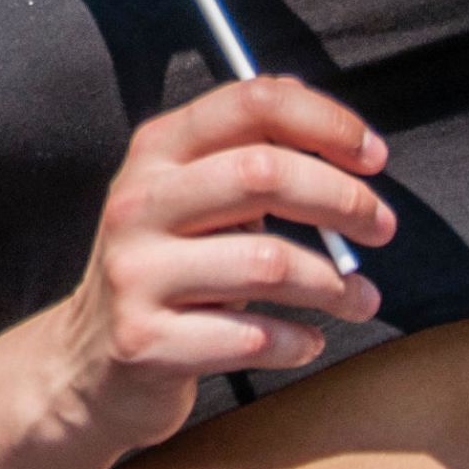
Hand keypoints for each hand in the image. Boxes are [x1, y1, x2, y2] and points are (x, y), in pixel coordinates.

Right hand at [56, 77, 393, 450]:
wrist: (87, 363)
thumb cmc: (165, 271)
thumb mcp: (186, 198)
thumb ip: (242, 154)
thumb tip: (320, 115)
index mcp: (155, 153)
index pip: (249, 104)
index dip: (324, 122)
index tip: (373, 156)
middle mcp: (138, 203)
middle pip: (263, 173)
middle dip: (343, 200)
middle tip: (381, 228)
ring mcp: (136, 273)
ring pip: (269, 262)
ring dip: (334, 283)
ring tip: (358, 298)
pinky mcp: (147, 342)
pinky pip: (252, 337)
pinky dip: (296, 341)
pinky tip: (305, 341)